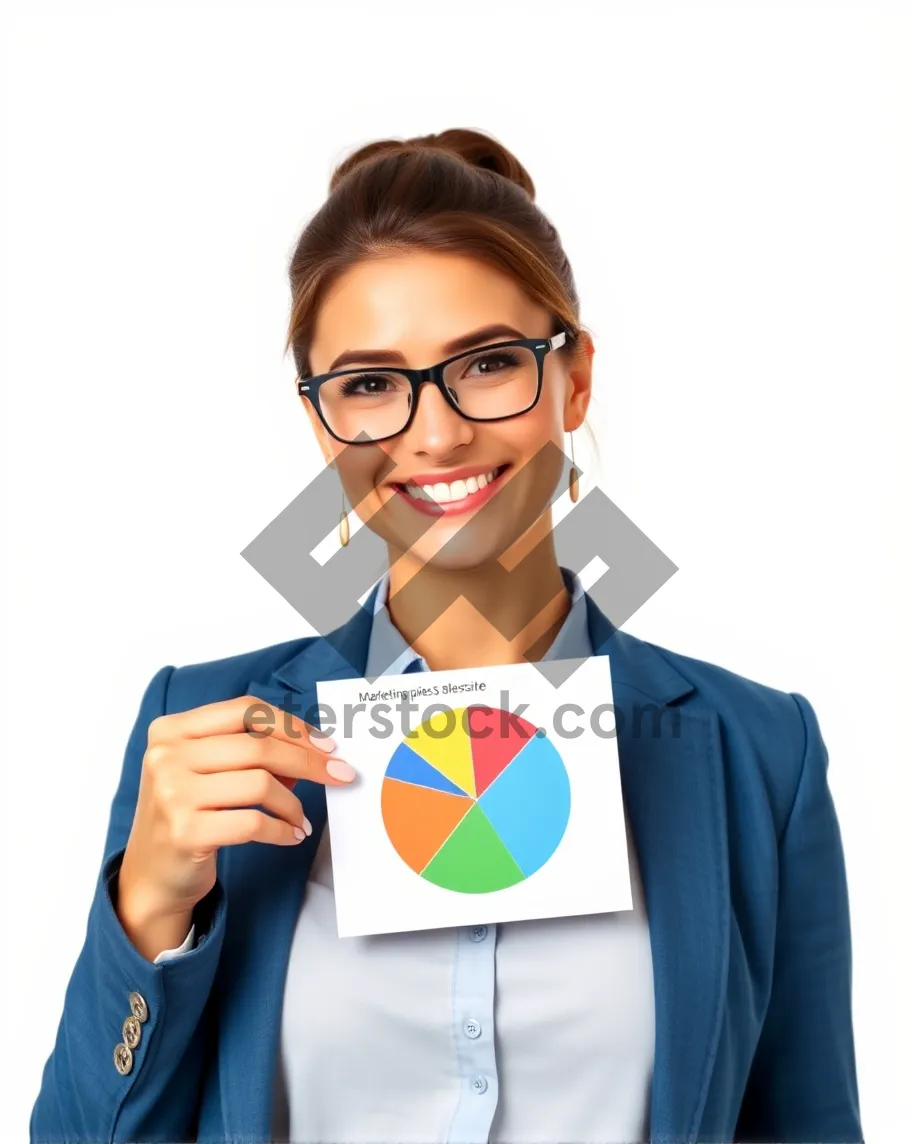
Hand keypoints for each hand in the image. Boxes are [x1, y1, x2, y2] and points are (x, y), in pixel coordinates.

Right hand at [118, 695, 353, 921]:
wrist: (151, 876)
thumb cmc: (187, 815)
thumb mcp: (207, 773)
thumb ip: (250, 754)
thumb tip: (312, 750)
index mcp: (171, 729)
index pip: (244, 709)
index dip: (291, 725)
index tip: (324, 744)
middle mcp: (167, 756)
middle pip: (258, 746)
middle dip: (308, 760)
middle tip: (338, 774)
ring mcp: (172, 793)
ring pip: (260, 783)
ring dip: (293, 803)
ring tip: (299, 817)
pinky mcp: (185, 831)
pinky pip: (254, 822)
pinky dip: (281, 829)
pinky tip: (290, 835)